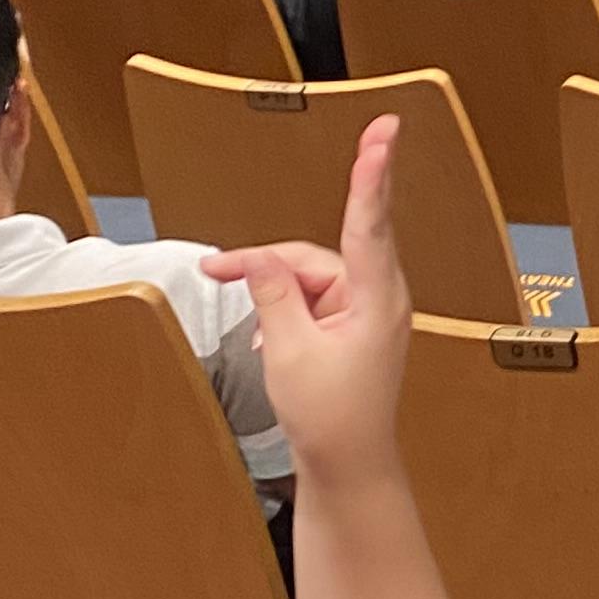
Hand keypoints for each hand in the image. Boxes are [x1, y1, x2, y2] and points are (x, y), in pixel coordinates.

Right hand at [203, 113, 413, 484]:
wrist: (349, 466)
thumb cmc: (329, 416)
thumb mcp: (286, 351)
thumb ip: (272, 295)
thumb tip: (259, 260)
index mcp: (376, 298)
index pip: (370, 222)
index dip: (372, 173)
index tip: (385, 133)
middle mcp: (379, 297)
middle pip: (315, 255)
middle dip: (266, 265)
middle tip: (213, 270)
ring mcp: (369, 312)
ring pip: (308, 279)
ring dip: (273, 297)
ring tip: (255, 339)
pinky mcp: (356, 326)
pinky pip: (313, 301)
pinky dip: (284, 315)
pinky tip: (267, 343)